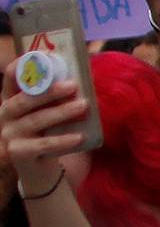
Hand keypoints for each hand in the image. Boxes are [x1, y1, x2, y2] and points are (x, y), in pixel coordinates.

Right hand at [0, 70, 86, 197]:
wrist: (38, 171)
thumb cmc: (45, 135)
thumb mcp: (45, 113)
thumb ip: (53, 98)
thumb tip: (80, 77)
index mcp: (10, 101)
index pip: (10, 78)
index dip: (23, 66)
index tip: (43, 55)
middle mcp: (5, 116)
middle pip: (23, 100)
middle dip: (47, 91)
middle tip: (73, 85)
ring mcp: (9, 135)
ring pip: (35, 121)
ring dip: (60, 112)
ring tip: (84, 105)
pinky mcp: (18, 153)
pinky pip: (42, 145)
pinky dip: (62, 140)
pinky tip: (79, 136)